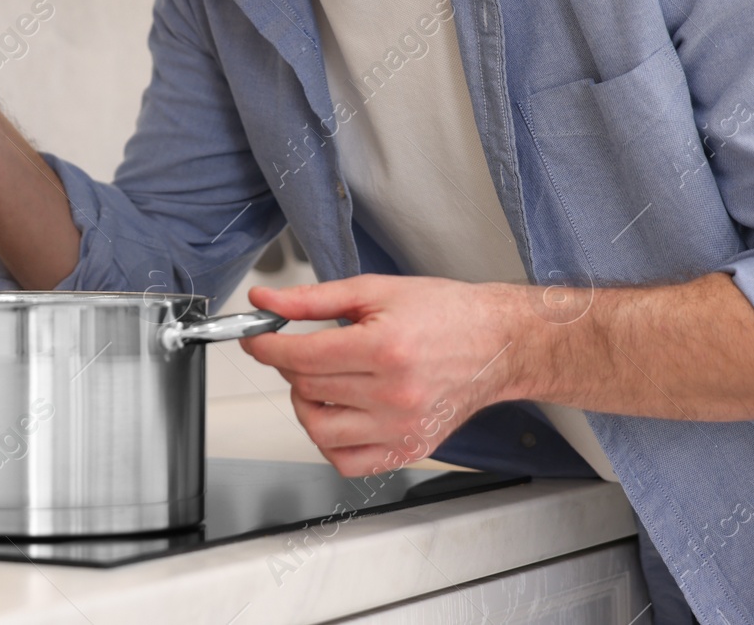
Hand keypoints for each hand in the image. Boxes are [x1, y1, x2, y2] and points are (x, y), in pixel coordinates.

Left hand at [239, 275, 520, 476]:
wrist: (497, 344)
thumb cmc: (444, 313)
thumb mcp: (374, 291)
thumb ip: (312, 300)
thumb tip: (264, 303)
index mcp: (384, 349)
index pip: (300, 357)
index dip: (266, 346)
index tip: (255, 339)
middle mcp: (394, 394)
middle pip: (307, 389)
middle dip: (289, 368)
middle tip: (299, 351)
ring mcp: (402, 427)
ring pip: (320, 430)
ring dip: (305, 406)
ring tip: (319, 384)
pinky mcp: (410, 448)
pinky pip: (348, 462)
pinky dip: (331, 441)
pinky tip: (338, 414)